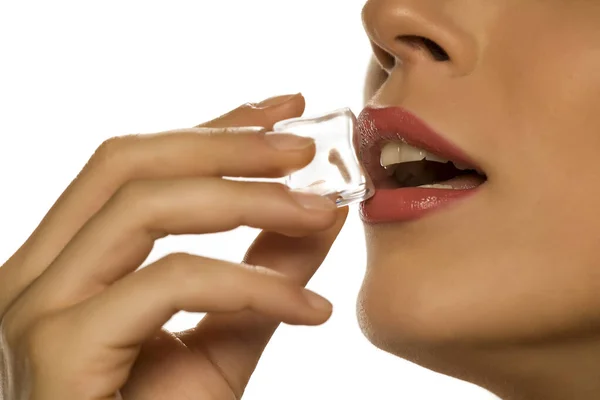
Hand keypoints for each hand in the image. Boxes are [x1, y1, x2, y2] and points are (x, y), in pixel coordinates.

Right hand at [0, 93, 347, 399]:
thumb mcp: (227, 335)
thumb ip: (266, 270)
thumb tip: (319, 211)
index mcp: (71, 260)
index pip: (138, 163)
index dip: (215, 125)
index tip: (285, 109)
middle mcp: (38, 272)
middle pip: (129, 163)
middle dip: (227, 145)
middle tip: (307, 148)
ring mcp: (37, 309)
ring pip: (142, 206)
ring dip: (245, 198)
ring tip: (320, 210)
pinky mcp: (58, 351)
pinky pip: (167, 285)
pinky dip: (248, 285)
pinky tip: (306, 309)